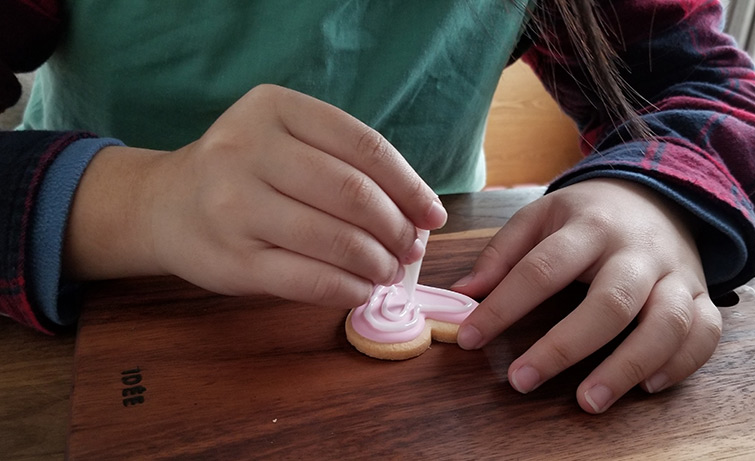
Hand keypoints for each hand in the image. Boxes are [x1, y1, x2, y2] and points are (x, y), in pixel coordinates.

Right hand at [65, 85, 445, 306]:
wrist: (164, 205)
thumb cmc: (243, 171)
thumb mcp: (284, 139)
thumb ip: (342, 161)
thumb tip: (417, 213)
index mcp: (273, 108)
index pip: (363, 146)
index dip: (408, 185)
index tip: (432, 214)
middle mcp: (247, 149)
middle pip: (352, 193)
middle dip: (396, 228)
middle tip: (411, 248)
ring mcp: (234, 205)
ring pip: (334, 239)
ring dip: (377, 262)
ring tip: (389, 270)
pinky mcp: (231, 259)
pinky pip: (308, 280)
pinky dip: (347, 289)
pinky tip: (360, 289)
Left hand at [454, 178, 720, 413]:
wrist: (659, 192)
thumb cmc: (590, 213)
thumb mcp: (541, 216)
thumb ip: (502, 253)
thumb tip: (463, 294)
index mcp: (589, 226)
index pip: (542, 268)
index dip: (503, 307)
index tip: (470, 339)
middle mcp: (637, 251)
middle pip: (610, 302)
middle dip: (564, 346)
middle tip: (522, 381)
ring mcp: (676, 273)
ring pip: (666, 323)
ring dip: (628, 366)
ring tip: (588, 401)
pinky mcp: (703, 294)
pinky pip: (704, 333)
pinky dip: (680, 364)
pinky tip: (645, 387)